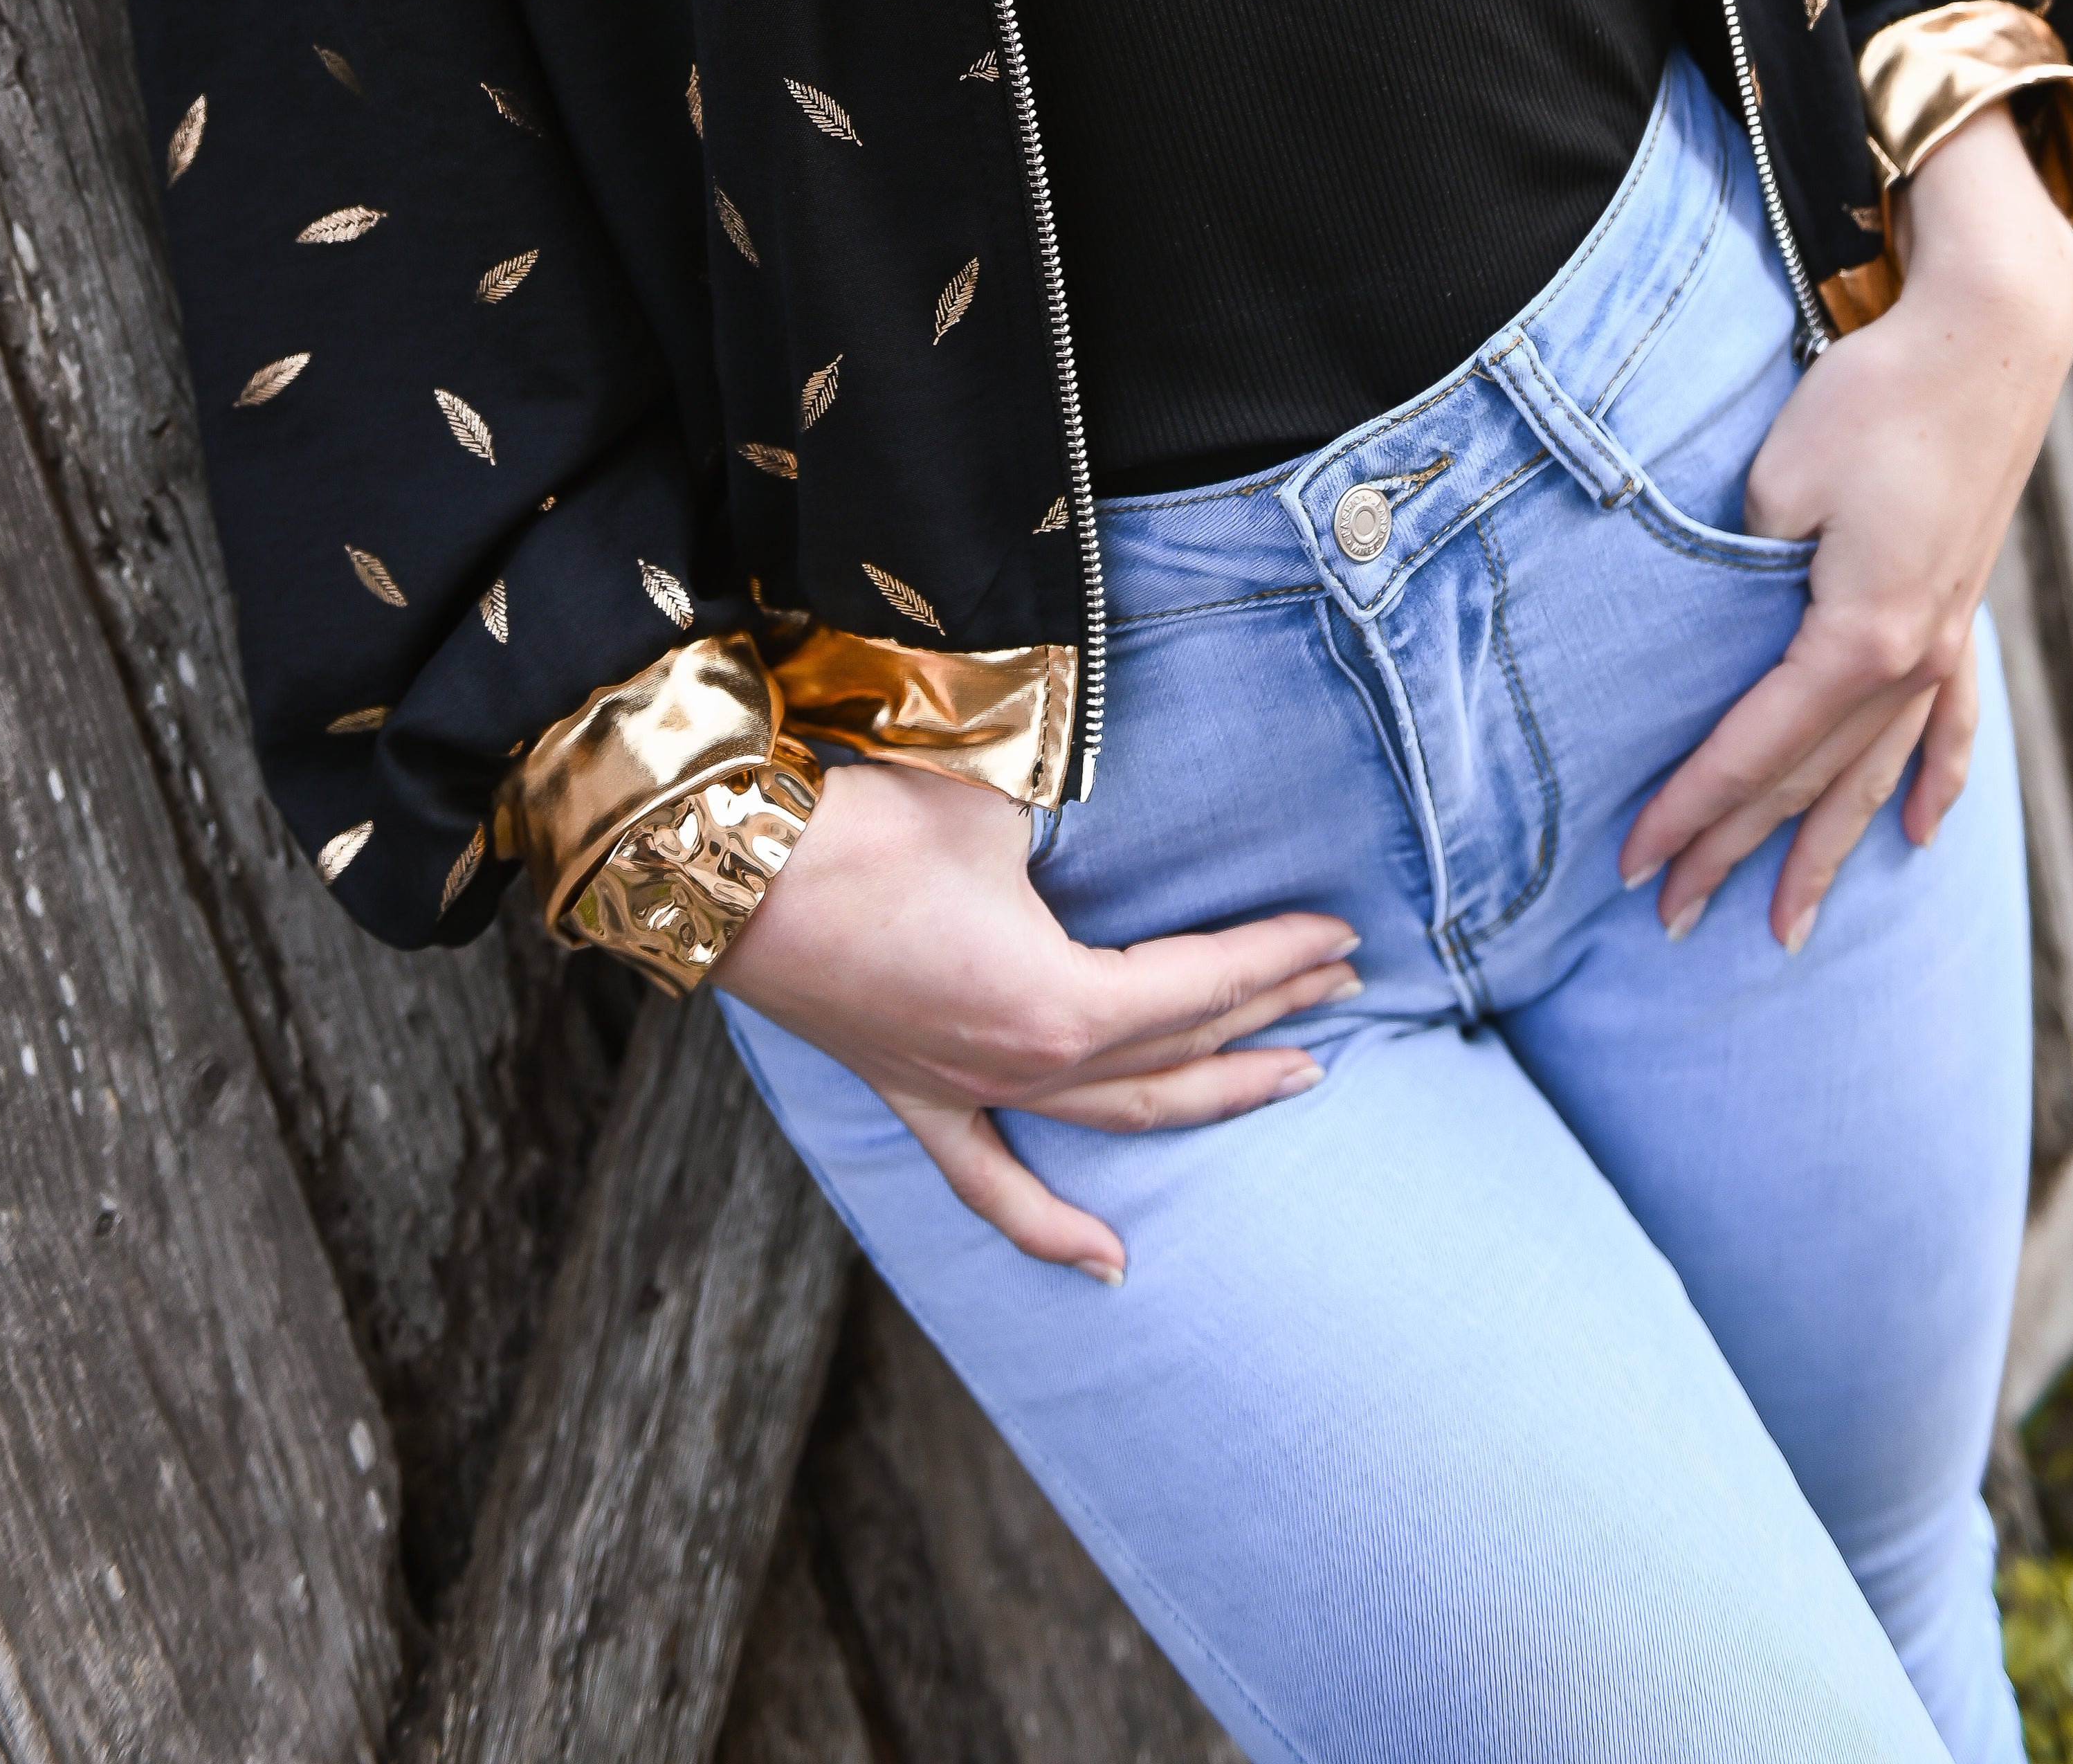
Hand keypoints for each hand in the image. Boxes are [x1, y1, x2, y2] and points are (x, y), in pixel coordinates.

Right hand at [720, 752, 1357, 1278]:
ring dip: (1206, 1096)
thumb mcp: (995, 808)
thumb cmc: (865, 827)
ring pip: (1115, 1114)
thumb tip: (1098, 833)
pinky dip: (1051, 1229)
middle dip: (1268, 1016)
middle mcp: (1026, 1065)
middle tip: (1343, 988)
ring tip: (1288, 1079)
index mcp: (1059, 1003)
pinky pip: (992, 1181)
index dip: (1276, 957)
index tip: (1341, 934)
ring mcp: (968, 1090)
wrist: (729, 868)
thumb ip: (1068, 838)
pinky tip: (1109, 1265)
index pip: (1198, 983)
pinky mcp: (915, 1092)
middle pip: (1177, 1050)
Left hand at [1619, 100, 2072, 953]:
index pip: (1751, 750)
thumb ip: (1736, 569)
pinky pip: (1948, 723)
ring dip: (1828, 848)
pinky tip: (1918, 835)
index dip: (1688, 810)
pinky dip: (1933, 782)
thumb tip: (1703, 624)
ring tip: (1787, 923)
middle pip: (1805, 781)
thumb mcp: (1775, 485)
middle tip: (1672, 916)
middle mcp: (1908, 659)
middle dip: (1735, 852)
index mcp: (1857, 639)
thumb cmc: (1871, 399)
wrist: (1989, 337)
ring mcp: (1945, 638)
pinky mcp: (1963, 606)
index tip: (1632, 861)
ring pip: (1874, 773)